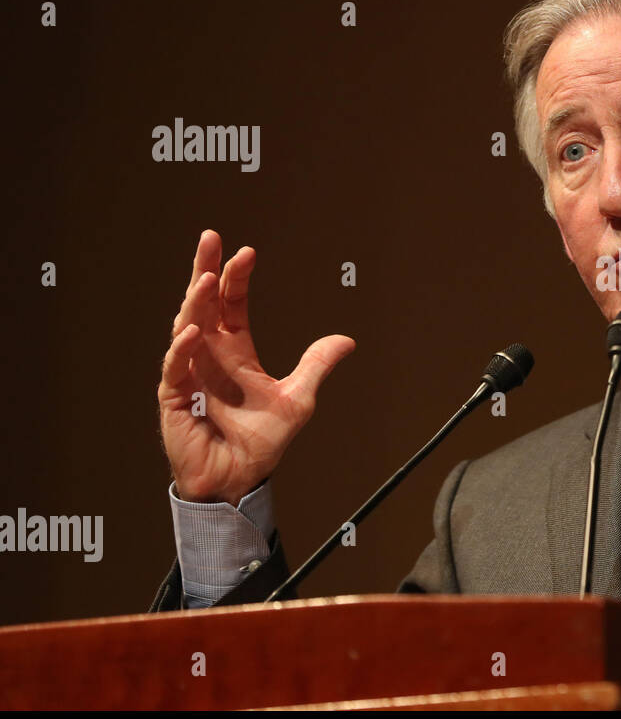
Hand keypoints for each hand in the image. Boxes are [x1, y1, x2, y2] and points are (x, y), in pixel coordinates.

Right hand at [157, 230, 354, 505]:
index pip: (232, 305)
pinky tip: (194, 331)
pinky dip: (184, 350)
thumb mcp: (297, 400)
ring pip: (186, 329)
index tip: (246, 251)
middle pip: (203, 305)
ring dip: (195, 303)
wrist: (239, 480)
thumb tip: (347, 340)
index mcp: (236, 353)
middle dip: (205, 270)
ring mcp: (190, 374)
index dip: (236, 278)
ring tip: (204, 277)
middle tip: (209, 238)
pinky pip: (176, 369)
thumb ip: (316, 366)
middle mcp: (210, 357)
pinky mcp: (175, 398)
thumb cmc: (260, 443)